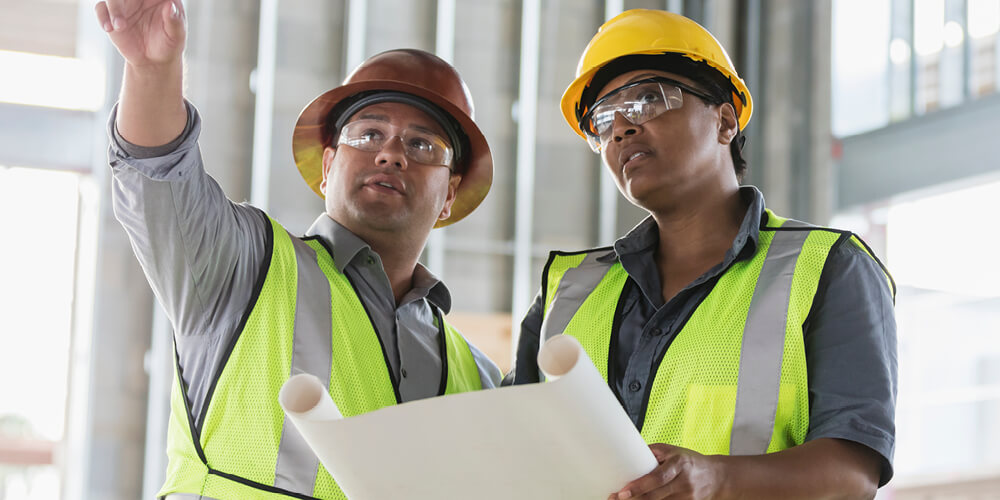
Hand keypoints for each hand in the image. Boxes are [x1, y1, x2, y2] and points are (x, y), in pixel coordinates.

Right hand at [95, 0, 185, 68]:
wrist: (153, 59)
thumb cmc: (169, 44)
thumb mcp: (176, 36)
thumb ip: (175, 21)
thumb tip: (170, 6)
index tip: (142, 2)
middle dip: (121, 0)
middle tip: (122, 12)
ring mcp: (125, 4)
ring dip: (114, 8)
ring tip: (120, 27)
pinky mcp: (111, 14)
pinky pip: (101, 8)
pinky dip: (102, 16)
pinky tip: (109, 29)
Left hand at [609, 443, 724, 499]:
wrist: (716, 477)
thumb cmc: (690, 462)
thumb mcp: (673, 451)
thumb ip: (652, 453)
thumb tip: (628, 453)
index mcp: (679, 464)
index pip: (657, 478)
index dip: (639, 486)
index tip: (623, 492)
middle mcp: (684, 483)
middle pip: (655, 496)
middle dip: (634, 499)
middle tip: (616, 499)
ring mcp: (687, 498)